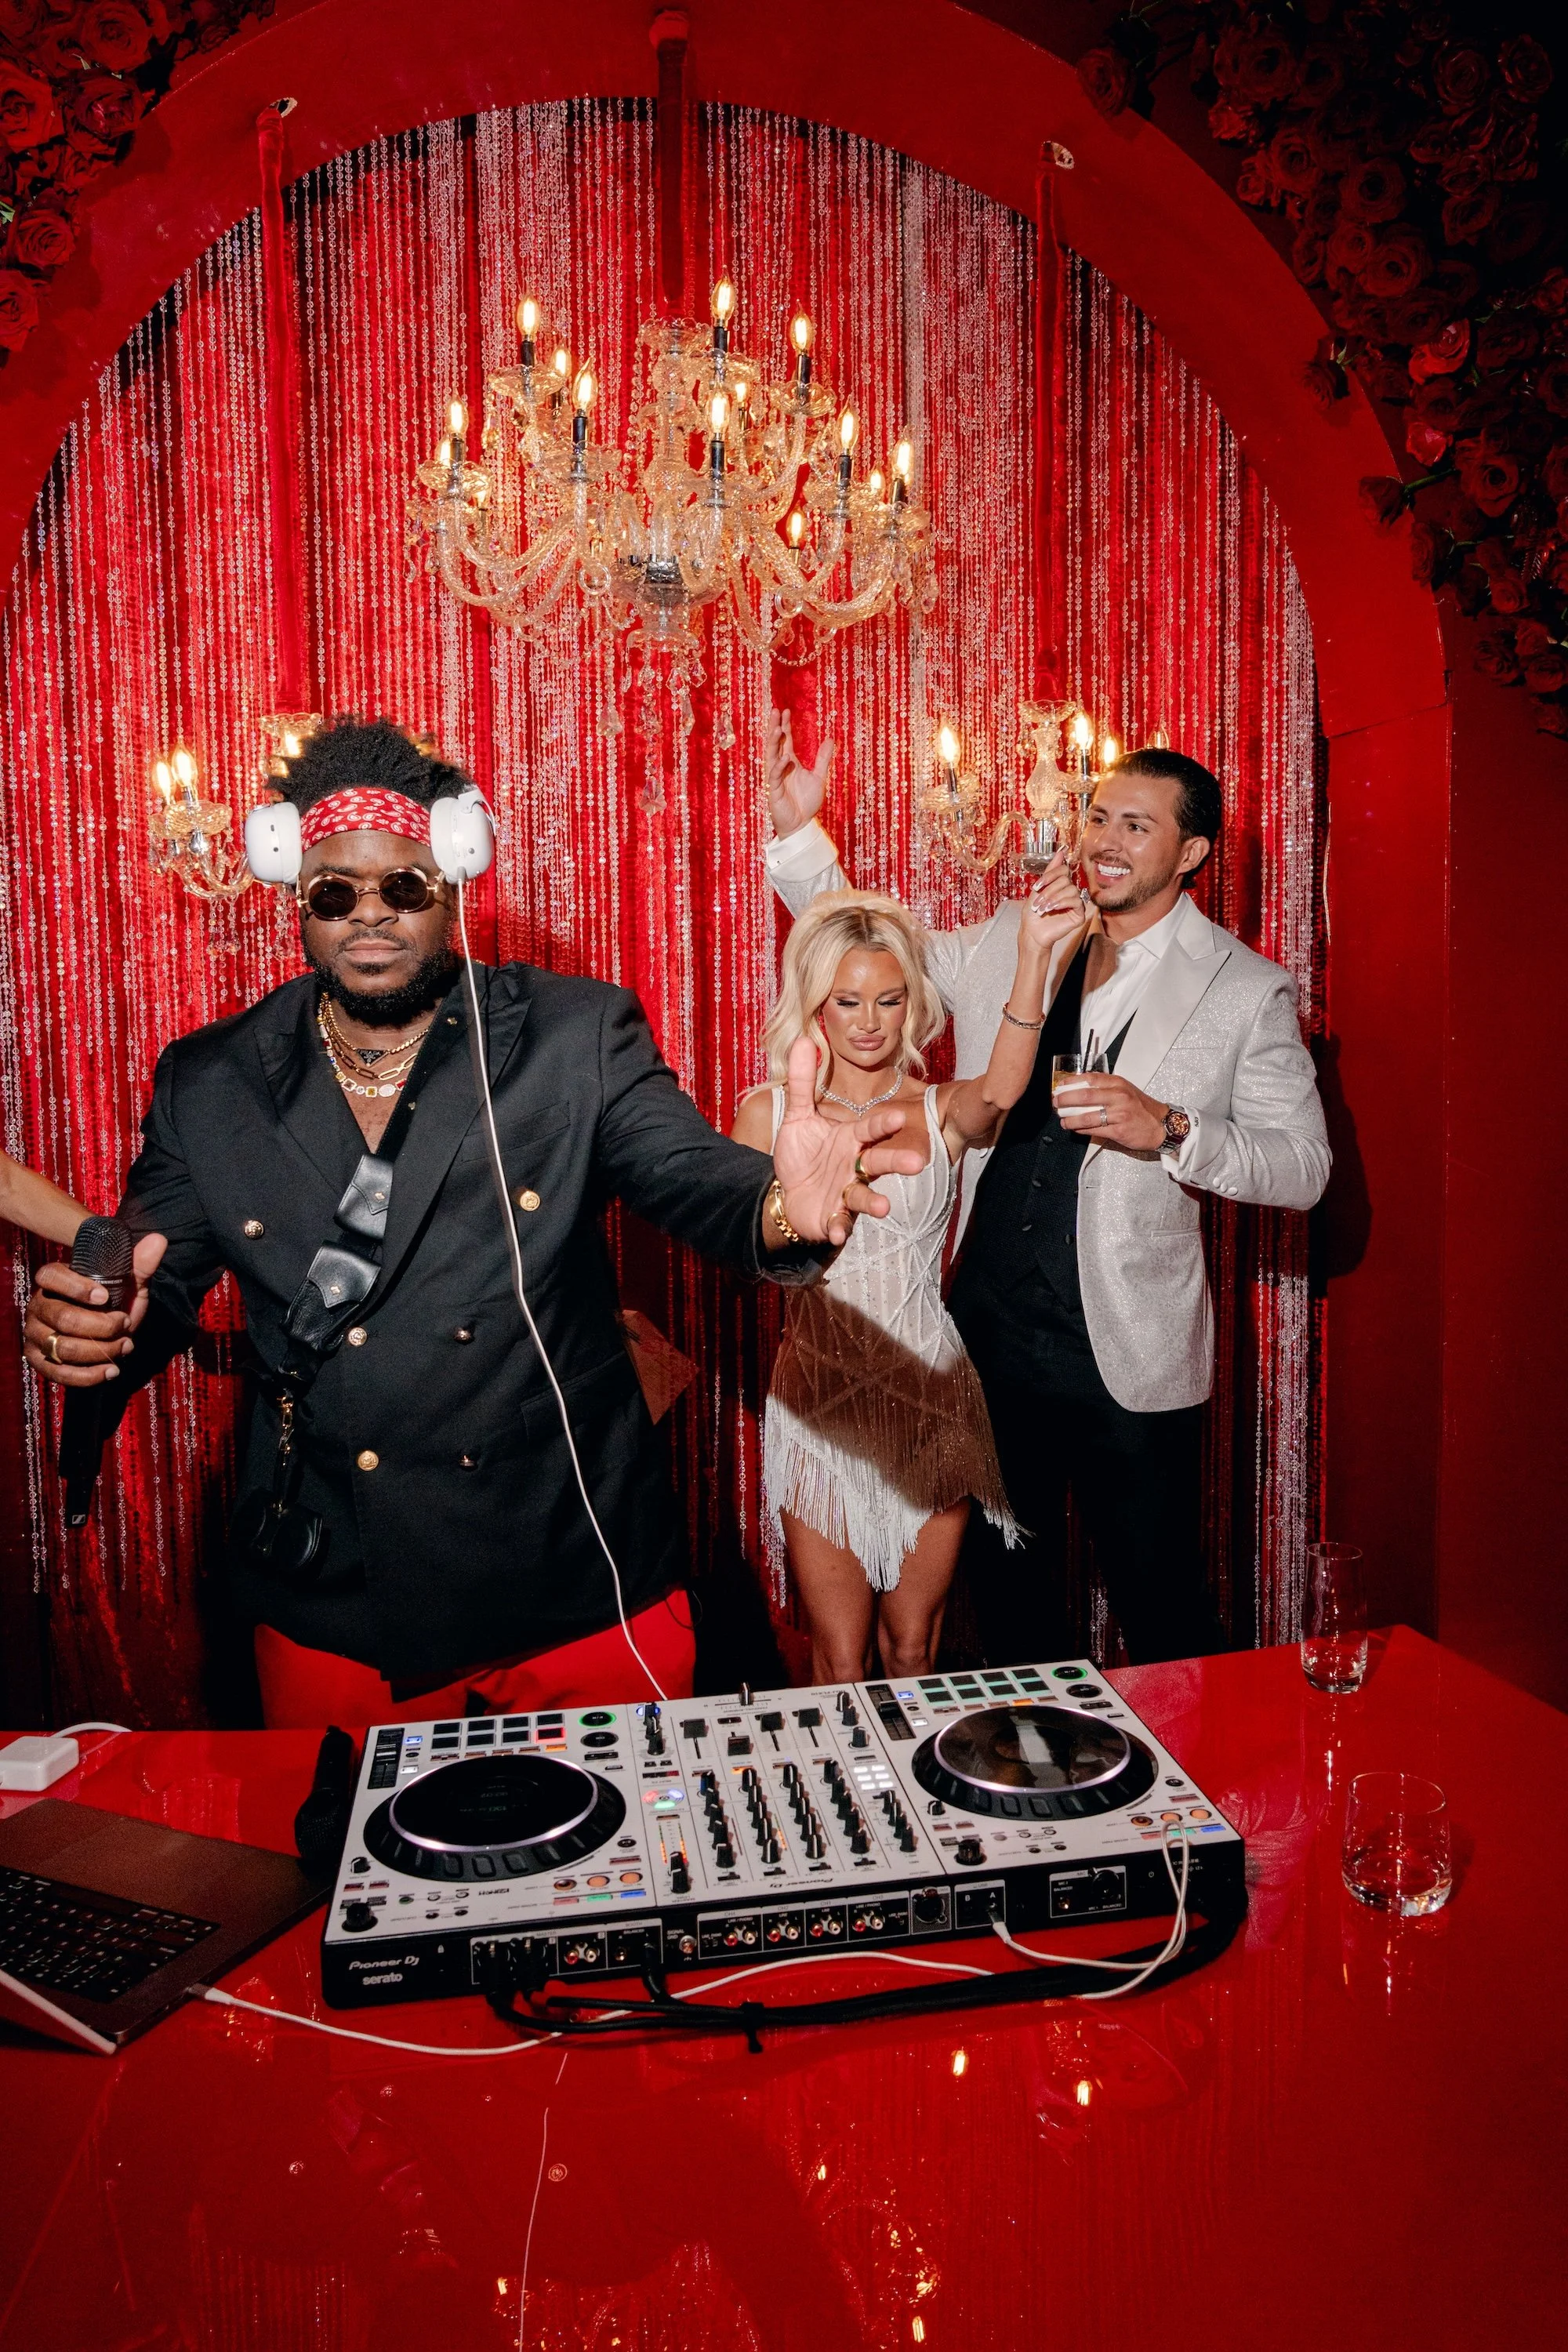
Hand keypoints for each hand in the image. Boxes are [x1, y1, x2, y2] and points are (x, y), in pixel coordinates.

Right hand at [24, 1233, 166, 1386]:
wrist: (109, 1330)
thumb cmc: (115, 1301)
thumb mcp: (129, 1282)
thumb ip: (140, 1264)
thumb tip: (158, 1240)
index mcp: (54, 1280)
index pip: (50, 1276)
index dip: (76, 1287)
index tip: (106, 1296)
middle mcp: (39, 1306)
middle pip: (64, 1319)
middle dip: (102, 1326)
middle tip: (126, 1325)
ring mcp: (36, 1335)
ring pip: (63, 1348)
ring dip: (101, 1350)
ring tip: (125, 1346)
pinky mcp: (40, 1361)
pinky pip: (60, 1373)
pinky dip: (89, 1375)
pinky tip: (112, 1370)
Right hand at [765, 707, 835, 838]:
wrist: (802, 825)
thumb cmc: (807, 802)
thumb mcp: (819, 777)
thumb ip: (823, 759)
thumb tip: (830, 739)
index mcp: (789, 763)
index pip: (785, 741)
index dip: (784, 726)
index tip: (785, 710)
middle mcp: (780, 768)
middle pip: (775, 744)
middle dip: (774, 728)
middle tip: (775, 711)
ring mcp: (775, 779)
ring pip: (771, 757)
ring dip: (773, 743)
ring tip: (776, 729)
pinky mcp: (773, 791)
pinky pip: (774, 776)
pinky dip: (779, 767)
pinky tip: (785, 759)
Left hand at [772, 1039, 923, 1246]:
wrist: (790, 1194)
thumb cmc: (802, 1154)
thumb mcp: (798, 1116)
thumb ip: (801, 1081)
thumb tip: (802, 1039)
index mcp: (852, 1138)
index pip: (871, 1128)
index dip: (883, 1123)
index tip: (897, 1117)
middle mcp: (856, 1165)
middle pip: (879, 1161)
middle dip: (897, 1162)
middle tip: (917, 1163)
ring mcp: (847, 1193)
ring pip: (865, 1196)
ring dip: (874, 1202)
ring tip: (884, 1208)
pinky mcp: (834, 1217)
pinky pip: (840, 1223)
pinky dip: (839, 1228)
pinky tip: (836, 1233)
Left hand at [1019, 848, 1091, 959]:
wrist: (1032, 932)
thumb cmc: (1033, 914)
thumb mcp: (1038, 889)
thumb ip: (1050, 871)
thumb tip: (1061, 852)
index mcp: (1060, 885)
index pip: (1063, 869)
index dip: (1050, 875)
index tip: (1037, 886)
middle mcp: (1069, 892)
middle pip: (1065, 879)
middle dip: (1049, 890)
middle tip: (1038, 902)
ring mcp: (1075, 903)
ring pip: (1071, 889)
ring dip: (1054, 898)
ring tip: (1043, 908)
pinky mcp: (1079, 914)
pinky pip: (1076, 901)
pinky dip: (1062, 903)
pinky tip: (1052, 909)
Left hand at [1055, 1072, 1169, 1152]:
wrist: (1161, 1125)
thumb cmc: (1141, 1107)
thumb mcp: (1125, 1090)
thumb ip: (1105, 1088)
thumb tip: (1079, 1089)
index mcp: (1118, 1084)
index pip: (1090, 1079)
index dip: (1071, 1082)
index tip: (1059, 1086)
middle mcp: (1119, 1096)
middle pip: (1084, 1097)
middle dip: (1065, 1100)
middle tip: (1056, 1103)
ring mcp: (1119, 1114)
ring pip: (1087, 1116)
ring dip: (1070, 1119)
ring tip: (1063, 1120)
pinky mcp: (1119, 1130)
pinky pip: (1094, 1130)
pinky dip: (1081, 1129)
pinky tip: (1075, 1128)